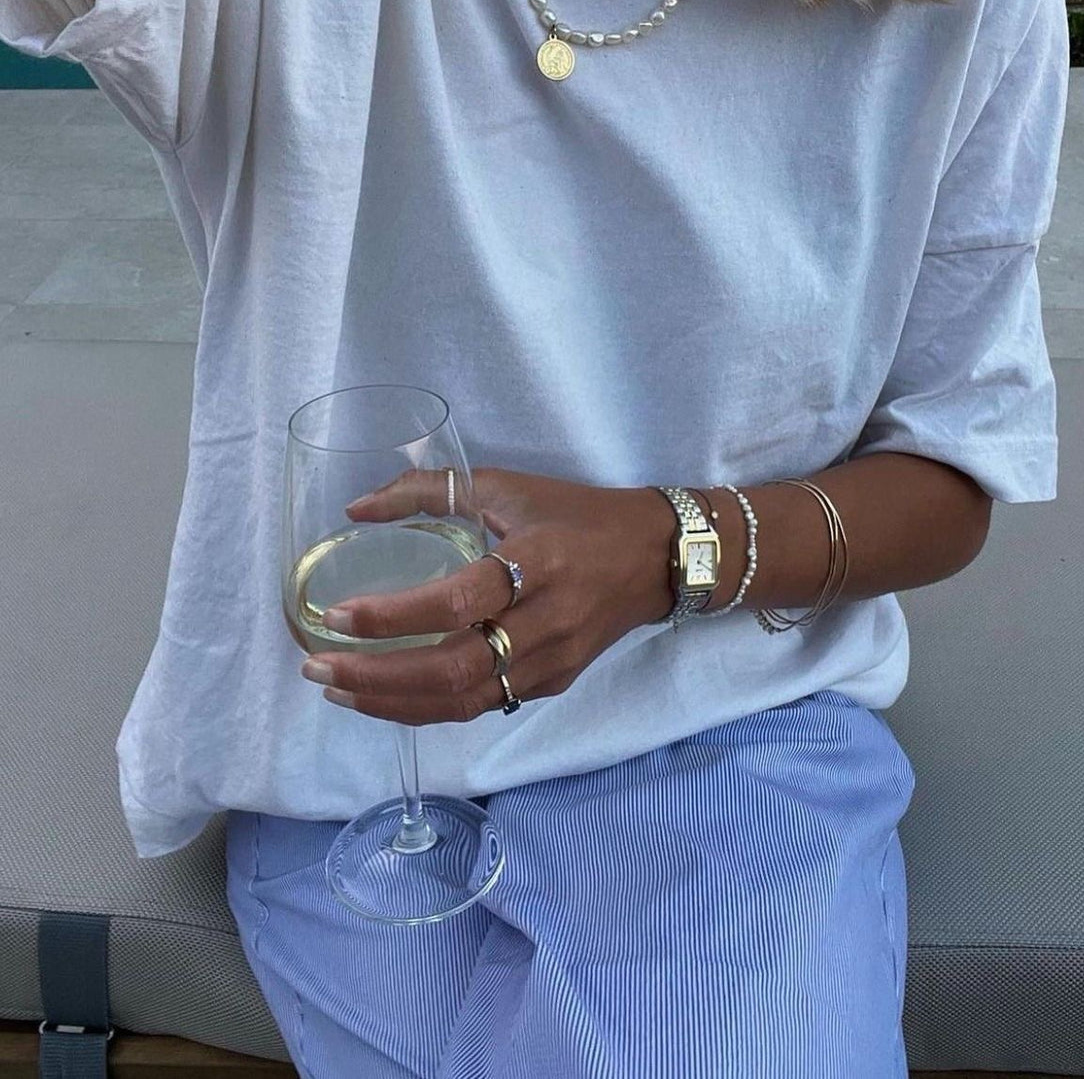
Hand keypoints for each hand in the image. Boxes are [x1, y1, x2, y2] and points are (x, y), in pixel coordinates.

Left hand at [299, 467, 677, 723]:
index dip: (392, 617)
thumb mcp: (507, 486)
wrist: (656, 557)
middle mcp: (546, 621)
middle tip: (318, 670)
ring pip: (462, 701)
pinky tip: (386, 694)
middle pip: (452, 670)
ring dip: (392, 703)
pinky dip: (426, 706)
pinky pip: (481, 703)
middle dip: (376, 678)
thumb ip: (429, 491)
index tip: (337, 617)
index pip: (456, 603)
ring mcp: (551, 662)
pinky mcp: (552, 684)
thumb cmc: (576, 513)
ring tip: (338, 691)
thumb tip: (355, 508)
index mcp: (537, 563)